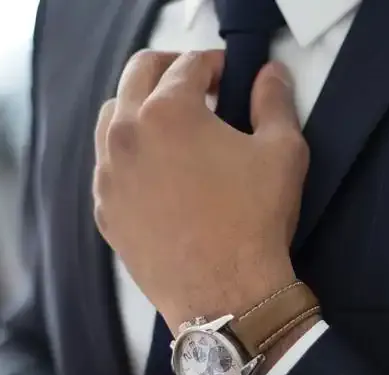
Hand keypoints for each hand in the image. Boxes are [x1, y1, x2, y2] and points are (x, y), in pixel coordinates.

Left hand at [93, 50, 308, 330]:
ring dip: (141, 107)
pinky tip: (157, 171)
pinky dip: (129, 154)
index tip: (229, 76)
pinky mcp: (105, 210)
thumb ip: (275, 101)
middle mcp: (126, 136)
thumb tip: (270, 76)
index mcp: (168, 112)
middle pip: (138, 75)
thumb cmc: (255, 222)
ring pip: (112, 117)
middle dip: (170, 70)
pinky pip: (108, 165)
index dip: (214, 64)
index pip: (187, 64)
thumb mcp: (282, 152)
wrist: (225, 296)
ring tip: (173, 127)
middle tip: (198, 86)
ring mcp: (108, 175)